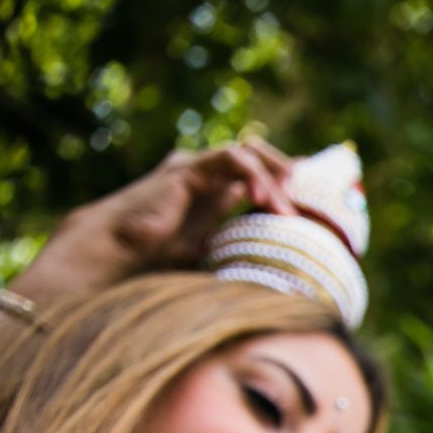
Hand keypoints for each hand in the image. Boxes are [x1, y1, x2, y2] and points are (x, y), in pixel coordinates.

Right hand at [13, 140, 298, 302]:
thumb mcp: (208, 257)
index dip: (287, 183)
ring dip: (276, 180)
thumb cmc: (154, 261)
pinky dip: (255, 175)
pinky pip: (232, 160)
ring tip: (290, 212)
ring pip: (249, 155)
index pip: (257, 178)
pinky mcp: (188, 169)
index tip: (318, 200)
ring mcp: (196, 168)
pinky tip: (265, 201)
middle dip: (289, 173)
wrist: (115, 254)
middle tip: (315, 196)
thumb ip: (236, 251)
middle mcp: (205, 176)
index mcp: (211, 194)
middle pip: (258, 159)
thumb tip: (275, 277)